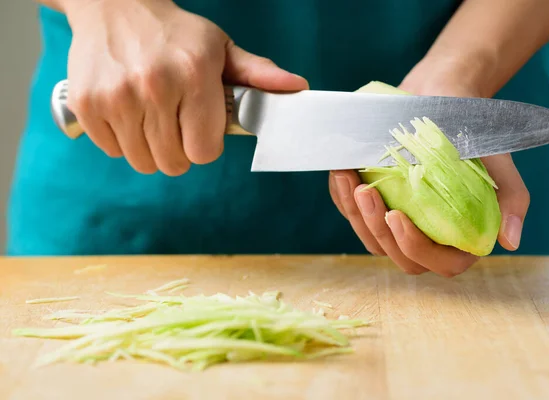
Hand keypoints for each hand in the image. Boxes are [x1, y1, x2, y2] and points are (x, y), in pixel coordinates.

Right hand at [65, 0, 307, 174]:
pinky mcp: (87, 105)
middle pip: (174, 163)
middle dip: (179, 150)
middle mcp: (153, 88)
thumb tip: (299, 87)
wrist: (115, 5)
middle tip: (176, 123)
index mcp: (194, 75)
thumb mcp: (220, 48)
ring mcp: (116, 97)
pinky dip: (122, 141)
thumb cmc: (175, 34)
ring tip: (152, 118)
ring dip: (151, 149)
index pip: (204, 152)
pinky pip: (113, 151)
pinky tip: (128, 113)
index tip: (199, 129)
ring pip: (143, 162)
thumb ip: (257, 74)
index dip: (204, 145)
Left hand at [329, 62, 529, 276]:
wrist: (442, 98)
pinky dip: (342, 197)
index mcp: (460, 236)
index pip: (439, 263)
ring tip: (350, 182)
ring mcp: (398, 222)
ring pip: (371, 238)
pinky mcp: (374, 204)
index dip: (415, 248)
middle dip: (377, 229)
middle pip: (397, 255)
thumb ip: (511, 202)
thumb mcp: (498, 163)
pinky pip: (352, 213)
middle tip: (367, 194)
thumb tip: (510, 242)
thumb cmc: (473, 132)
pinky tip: (341, 171)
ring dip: (356, 215)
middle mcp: (427, 235)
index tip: (397, 216)